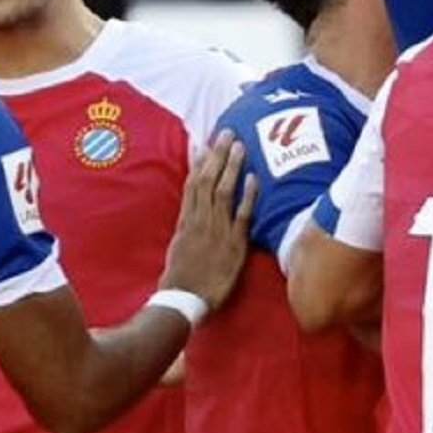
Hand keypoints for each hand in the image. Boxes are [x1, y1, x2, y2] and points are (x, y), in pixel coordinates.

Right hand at [160, 134, 256, 312]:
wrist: (184, 299)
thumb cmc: (181, 276)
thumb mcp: (178, 246)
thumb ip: (187, 226)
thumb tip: (191, 210)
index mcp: (186, 220)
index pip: (193, 184)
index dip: (199, 162)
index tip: (203, 143)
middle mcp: (201, 220)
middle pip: (209, 180)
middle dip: (218, 155)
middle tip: (226, 133)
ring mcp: (217, 230)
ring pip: (224, 191)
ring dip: (232, 167)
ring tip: (240, 146)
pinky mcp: (233, 244)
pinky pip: (242, 215)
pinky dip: (247, 196)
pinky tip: (254, 178)